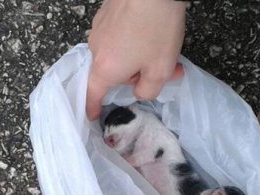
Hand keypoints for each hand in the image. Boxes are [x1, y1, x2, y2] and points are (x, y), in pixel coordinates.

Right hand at [86, 0, 187, 119]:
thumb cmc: (155, 29)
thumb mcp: (160, 71)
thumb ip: (148, 91)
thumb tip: (140, 91)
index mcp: (105, 69)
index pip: (93, 94)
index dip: (93, 107)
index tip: (92, 115)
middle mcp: (96, 50)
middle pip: (113, 72)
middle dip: (137, 74)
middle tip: (166, 69)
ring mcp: (99, 29)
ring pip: (118, 51)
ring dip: (138, 54)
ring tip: (162, 46)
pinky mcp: (106, 13)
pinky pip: (118, 34)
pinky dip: (133, 36)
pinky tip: (151, 26)